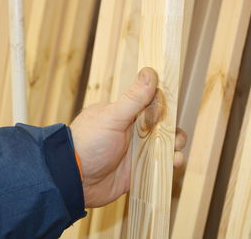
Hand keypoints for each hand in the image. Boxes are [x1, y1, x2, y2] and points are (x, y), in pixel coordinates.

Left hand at [70, 67, 186, 207]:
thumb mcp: (112, 117)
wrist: (74, 179)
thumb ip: (133, 98)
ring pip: (163, 146)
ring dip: (174, 147)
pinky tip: (173, 162)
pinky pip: (159, 165)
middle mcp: (132, 132)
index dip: (166, 108)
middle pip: (162, 127)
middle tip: (175, 138)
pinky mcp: (139, 171)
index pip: (152, 106)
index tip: (174, 111)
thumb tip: (150, 71)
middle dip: (173, 131)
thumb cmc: (89, 142)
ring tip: (175, 152)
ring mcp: (136, 152)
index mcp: (125, 115)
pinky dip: (170, 163)